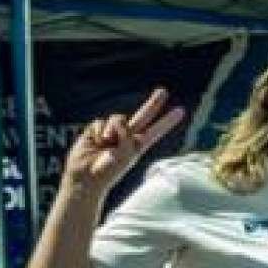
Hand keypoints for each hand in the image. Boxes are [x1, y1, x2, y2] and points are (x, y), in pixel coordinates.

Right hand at [60, 90, 182, 196]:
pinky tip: (96, 141)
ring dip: (114, 128)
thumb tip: (119, 122)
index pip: (155, 131)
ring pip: (117, 118)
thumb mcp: (125, 154)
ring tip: (107, 142)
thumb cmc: (108, 170)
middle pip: (143, 116)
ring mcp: (111, 132)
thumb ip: (127, 134)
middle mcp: (126, 137)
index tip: (181, 111)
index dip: (167, 121)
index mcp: (137, 146)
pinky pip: (100, 122)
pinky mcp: (96, 130)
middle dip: (153, 103)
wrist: (86, 177)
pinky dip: (99, 131)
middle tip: (163, 91)